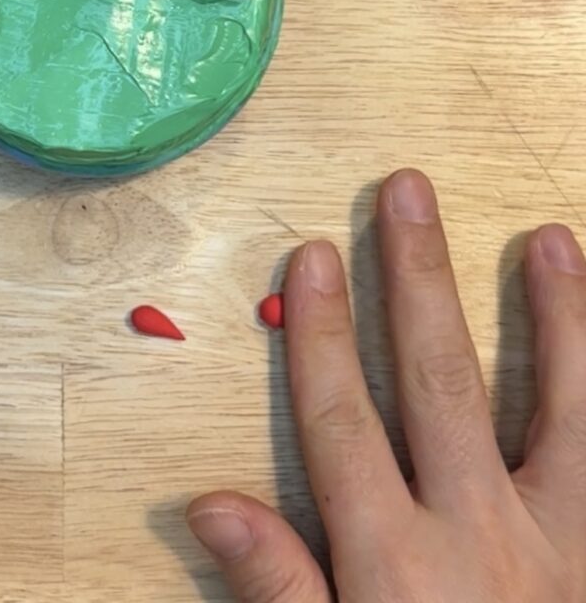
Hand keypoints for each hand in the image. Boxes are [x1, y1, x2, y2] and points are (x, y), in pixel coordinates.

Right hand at [187, 169, 584, 601]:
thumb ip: (281, 590)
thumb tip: (207, 504)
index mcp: (399, 566)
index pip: (343, 421)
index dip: (321, 332)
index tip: (313, 253)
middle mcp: (486, 539)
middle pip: (441, 380)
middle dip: (418, 279)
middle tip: (407, 192)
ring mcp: (572, 547)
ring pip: (568, 409)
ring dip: (561, 319)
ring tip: (552, 240)